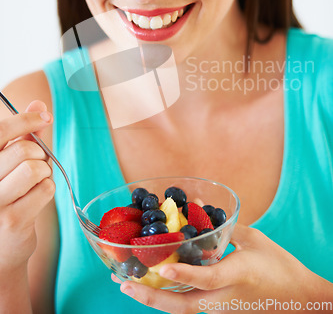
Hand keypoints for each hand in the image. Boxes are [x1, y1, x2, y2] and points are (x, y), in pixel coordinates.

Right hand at [0, 101, 54, 272]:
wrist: (1, 246)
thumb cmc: (8, 196)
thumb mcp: (11, 162)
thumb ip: (24, 134)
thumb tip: (38, 104)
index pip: (0, 131)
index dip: (25, 119)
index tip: (44, 117)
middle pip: (24, 150)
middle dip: (39, 155)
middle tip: (35, 166)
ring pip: (36, 169)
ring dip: (44, 174)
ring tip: (34, 183)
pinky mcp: (12, 220)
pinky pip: (46, 189)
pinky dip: (48, 190)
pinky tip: (35, 199)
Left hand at [114, 224, 329, 312]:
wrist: (298, 298)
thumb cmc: (278, 266)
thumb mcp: (254, 241)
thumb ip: (224, 225)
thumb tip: (197, 206)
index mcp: (236, 277)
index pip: (205, 279)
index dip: (183, 273)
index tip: (161, 266)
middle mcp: (223, 299)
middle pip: (181, 306)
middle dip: (150, 298)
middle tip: (123, 283)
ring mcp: (220, 309)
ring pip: (181, 309)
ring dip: (153, 299)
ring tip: (129, 285)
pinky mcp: (218, 310)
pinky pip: (188, 305)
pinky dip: (167, 296)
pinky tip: (153, 284)